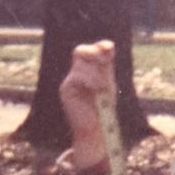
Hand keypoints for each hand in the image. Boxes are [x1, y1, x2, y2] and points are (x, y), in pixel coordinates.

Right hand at [60, 40, 115, 163]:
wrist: (94, 130)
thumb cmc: (103, 109)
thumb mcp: (107, 83)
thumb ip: (106, 65)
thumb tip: (109, 45)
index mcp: (87, 71)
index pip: (89, 51)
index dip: (99, 46)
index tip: (109, 49)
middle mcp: (76, 73)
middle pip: (80, 51)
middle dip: (94, 54)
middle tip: (104, 63)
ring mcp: (69, 81)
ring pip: (80, 63)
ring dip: (94, 71)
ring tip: (101, 86)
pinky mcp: (66, 89)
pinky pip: (76, 76)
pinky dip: (89, 79)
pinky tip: (95, 88)